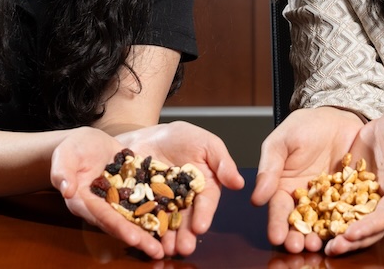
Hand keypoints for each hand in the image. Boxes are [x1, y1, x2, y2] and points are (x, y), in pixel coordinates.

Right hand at [50, 126, 176, 258]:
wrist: (88, 142)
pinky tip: (174, 220)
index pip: (102, 216)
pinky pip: (145, 201)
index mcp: (84, 201)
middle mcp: (102, 206)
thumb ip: (62, 171)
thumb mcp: (65, 155)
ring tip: (167, 245)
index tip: (133, 238)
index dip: (118, 227)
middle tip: (156, 250)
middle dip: (138, 237)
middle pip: (121, 223)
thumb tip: (66, 189)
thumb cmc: (73, 148)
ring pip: (135, 217)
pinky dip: (158, 211)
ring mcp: (118, 200)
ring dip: (150, 231)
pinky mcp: (131, 191)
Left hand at [116, 121, 245, 256]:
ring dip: (167, 237)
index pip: (206, 203)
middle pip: (186, 219)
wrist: (149, 134)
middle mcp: (185, 199)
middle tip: (184, 247)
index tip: (200, 227)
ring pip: (166, 222)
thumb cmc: (182, 136)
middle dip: (186, 234)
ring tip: (167, 249)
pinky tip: (145, 239)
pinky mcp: (144, 203)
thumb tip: (239, 183)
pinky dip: (145, 228)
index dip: (203, 215)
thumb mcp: (207, 143)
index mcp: (204, 186)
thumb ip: (223, 163)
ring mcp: (164, 202)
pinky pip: (144, 216)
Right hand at [251, 106, 363, 252]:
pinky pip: (348, 211)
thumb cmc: (305, 125)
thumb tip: (256, 198)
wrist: (339, 116)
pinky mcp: (350, 196)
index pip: (278, 209)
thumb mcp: (282, 142)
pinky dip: (346, 223)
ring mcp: (328, 199)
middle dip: (297, 237)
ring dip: (320, 235)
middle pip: (300, 222)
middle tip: (299, 247)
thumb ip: (269, 168)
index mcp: (283, 186)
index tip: (276, 237)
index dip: (276, 224)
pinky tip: (344, 231)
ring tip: (319, 243)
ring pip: (323, 222)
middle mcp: (305, 197)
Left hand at [323, 105, 383, 255]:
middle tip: (333, 247)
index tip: (352, 234)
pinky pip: (339, 201)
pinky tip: (311, 220)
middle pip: (368, 226)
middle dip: (351, 239)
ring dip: (338, 233)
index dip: (369, 227)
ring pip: (352, 219)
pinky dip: (328, 213)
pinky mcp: (352, 183)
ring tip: (320, 243)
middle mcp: (383, 197)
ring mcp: (367, 193)